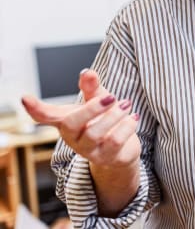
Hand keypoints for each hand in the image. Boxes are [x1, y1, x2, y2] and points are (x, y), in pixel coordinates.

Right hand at [21, 69, 139, 168]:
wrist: (121, 149)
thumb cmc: (104, 121)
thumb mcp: (98, 101)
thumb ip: (92, 88)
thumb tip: (87, 72)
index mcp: (65, 122)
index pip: (46, 116)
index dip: (35, 108)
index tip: (25, 98)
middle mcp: (73, 138)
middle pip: (71, 123)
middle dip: (92, 108)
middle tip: (111, 96)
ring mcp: (88, 150)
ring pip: (95, 133)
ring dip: (114, 115)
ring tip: (127, 104)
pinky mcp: (106, 158)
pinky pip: (115, 141)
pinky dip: (127, 126)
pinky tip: (133, 117)